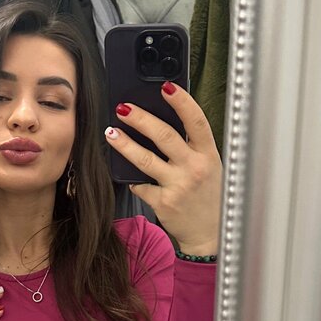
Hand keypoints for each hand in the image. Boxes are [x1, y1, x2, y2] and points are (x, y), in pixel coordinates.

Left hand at [105, 83, 222, 254]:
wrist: (209, 233)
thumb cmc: (208, 195)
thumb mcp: (210, 166)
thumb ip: (192, 146)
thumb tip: (165, 119)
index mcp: (209, 155)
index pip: (196, 122)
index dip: (182, 102)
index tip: (166, 87)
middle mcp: (194, 169)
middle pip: (164, 136)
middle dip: (140, 119)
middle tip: (123, 108)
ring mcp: (178, 186)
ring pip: (145, 160)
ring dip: (124, 144)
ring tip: (110, 132)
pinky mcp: (163, 202)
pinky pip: (140, 184)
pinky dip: (131, 178)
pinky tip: (126, 172)